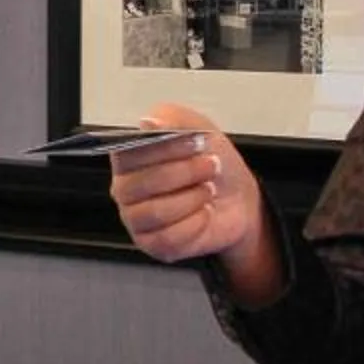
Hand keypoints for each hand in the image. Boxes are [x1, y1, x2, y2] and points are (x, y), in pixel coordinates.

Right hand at [107, 102, 264, 272]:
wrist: (237, 198)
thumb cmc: (211, 162)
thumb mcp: (199, 128)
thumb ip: (172, 119)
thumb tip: (148, 122)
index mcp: (128, 158)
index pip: (130, 153)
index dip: (167, 149)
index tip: (198, 143)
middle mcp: (125, 189)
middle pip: (143, 184)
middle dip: (186, 173)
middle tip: (211, 166)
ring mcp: (136, 219)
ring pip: (156, 212)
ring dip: (193, 199)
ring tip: (209, 190)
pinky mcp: (152, 244)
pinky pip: (169, 237)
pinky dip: (196, 223)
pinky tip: (204, 213)